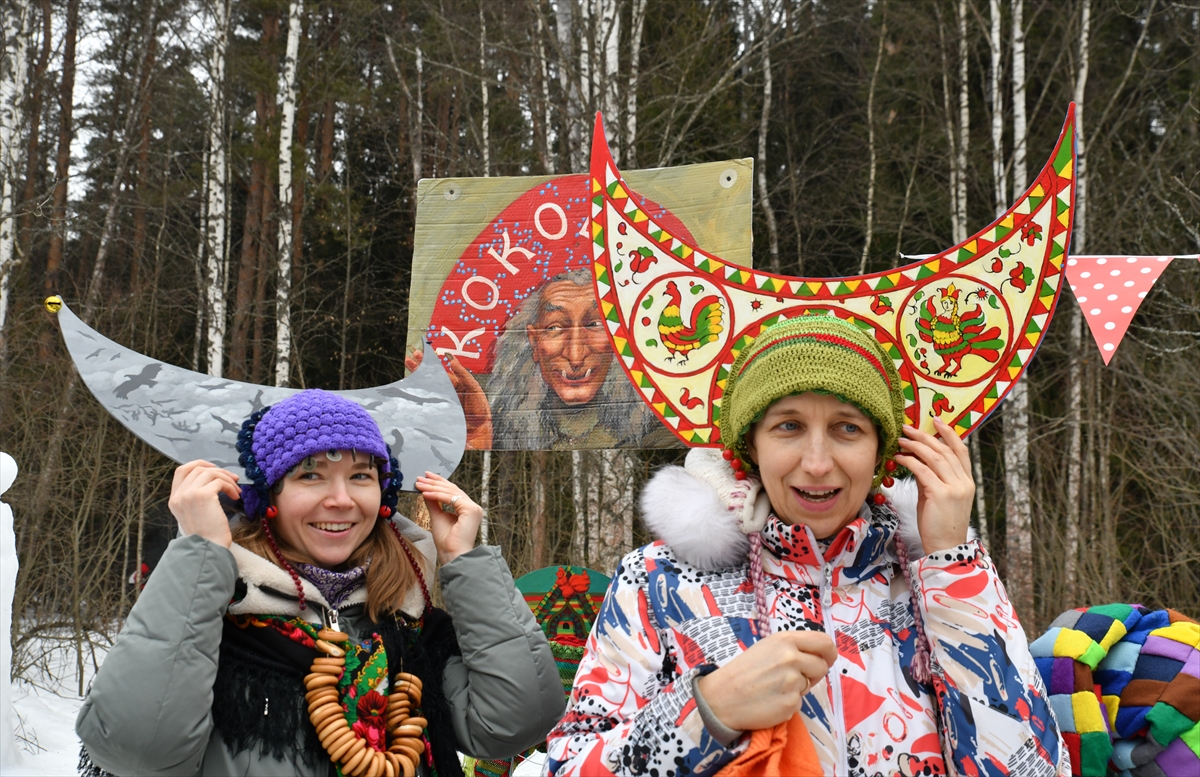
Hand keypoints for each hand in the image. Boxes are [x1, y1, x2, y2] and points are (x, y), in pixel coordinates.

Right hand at [168, 460, 240, 547]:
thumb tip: (214, 479)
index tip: (214, 467)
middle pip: (198, 469)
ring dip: (227, 479)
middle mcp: (179, 495)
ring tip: (236, 490)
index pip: (181, 470)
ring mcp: (189, 494)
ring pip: (210, 472)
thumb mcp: (194, 514)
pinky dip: (230, 486)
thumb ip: (195, 497)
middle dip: (219, 471)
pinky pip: (220, 481)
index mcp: (174, 499)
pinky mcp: (203, 495)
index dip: (198, 464)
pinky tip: (236, 495)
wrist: (207, 549)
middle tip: (233, 479)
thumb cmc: (206, 535)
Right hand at [407, 348, 493, 449]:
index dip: (429, 362)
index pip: (440, 371)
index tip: (420, 353)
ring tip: (406, 365)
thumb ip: (463, 374)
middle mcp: (446, 391)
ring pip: (426, 386)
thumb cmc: (480, 411)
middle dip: (419, 367)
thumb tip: (452, 360)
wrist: (478, 432)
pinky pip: (424, 400)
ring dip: (416, 376)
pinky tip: (409, 384)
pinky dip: (416, 392)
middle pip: (430, 376)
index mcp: (455, 384)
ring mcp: (440, 401)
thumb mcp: (474, 389)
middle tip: (408, 356)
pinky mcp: (436, 411)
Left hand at [414, 472, 482, 564]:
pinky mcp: (471, 510)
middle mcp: (473, 507)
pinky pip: (451, 498)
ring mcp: (474, 508)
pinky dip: (437, 495)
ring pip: (451, 492)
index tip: (426, 478)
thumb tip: (426, 492)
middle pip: (452, 489)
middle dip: (435, 482)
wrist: (452, 555)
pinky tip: (425, 493)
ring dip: (433, 487)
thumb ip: (433, 504)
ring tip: (420, 484)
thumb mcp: (437, 518)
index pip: (453, 492)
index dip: (439, 483)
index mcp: (467, 509)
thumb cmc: (446, 542)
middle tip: (421, 477)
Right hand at [695, 631, 836, 731]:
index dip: (829, 653)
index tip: (827, 659)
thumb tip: (819, 657)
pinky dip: (788, 703)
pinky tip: (770, 701)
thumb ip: (792, 648)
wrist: (721, 697)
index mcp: (785, 640)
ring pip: (809, 686)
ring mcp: (792, 681)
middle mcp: (791, 658)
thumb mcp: (767, 648)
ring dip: (797, 689)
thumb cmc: (743, 670)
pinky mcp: (791, 704)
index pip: (824, 642)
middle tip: (793, 677)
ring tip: (774, 688)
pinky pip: (799, 703)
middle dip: (813, 674)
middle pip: (821, 666)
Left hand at [893, 418, 973, 553]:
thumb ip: (932, 477)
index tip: (936, 421)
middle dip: (925, 436)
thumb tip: (917, 459)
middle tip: (908, 427)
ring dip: (916, 445)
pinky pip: (923, 471)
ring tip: (901, 438)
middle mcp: (964, 482)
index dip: (949, 434)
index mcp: (967, 482)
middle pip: (945, 450)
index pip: (961, 451)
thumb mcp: (938, 496)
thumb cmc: (938, 523)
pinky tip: (900, 457)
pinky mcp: (940, 495)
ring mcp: (954, 488)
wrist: (944, 548)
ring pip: (935, 457)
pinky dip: (910, 461)